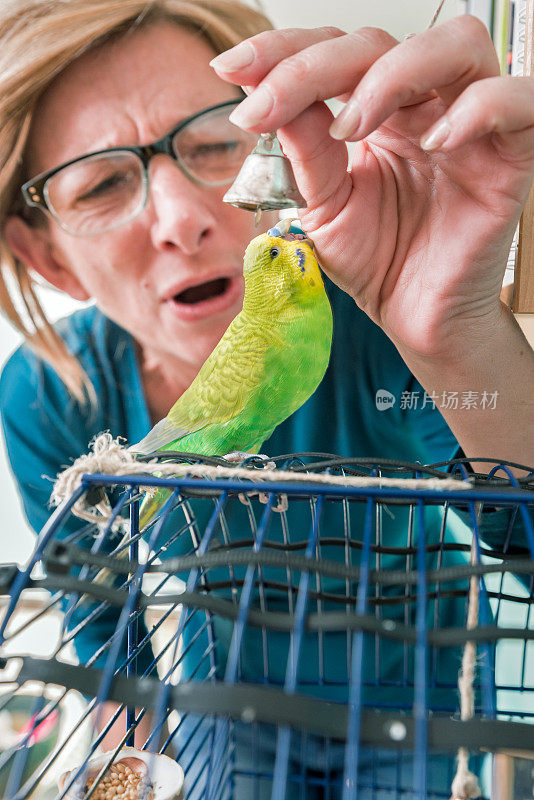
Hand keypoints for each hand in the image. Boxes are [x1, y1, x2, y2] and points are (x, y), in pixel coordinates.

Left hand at [211, 18, 533, 361]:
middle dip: (314, 63)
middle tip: (267, 103)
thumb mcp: (323, 206)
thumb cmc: (375, 261)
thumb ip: (305, 152)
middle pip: (381, 41)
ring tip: (349, 127)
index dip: (284, 50)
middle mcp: (424, 107)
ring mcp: (471, 127)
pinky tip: (434, 143)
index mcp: (378, 113)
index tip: (231, 69)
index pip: (336, 53)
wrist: (414, 318)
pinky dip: (479, 109)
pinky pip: (520, 103)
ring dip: (392, 74)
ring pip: (457, 46)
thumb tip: (267, 94)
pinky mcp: (512, 158)